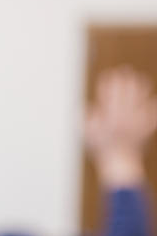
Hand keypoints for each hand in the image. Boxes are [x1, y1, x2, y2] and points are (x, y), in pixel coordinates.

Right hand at [85, 66, 156, 187]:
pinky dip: (152, 101)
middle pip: (126, 88)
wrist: (121, 164)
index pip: (108, 91)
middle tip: (123, 71)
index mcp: (108, 115)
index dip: (107, 81)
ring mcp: (138, 118)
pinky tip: (150, 97)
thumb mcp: (87, 134)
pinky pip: (153, 107)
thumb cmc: (101, 150)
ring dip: (139, 84)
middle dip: (124, 77)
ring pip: (142, 94)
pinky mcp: (149, 124)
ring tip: (137, 79)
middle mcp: (124, 114)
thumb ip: (86, 117)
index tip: (107, 75)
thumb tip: (86, 105)